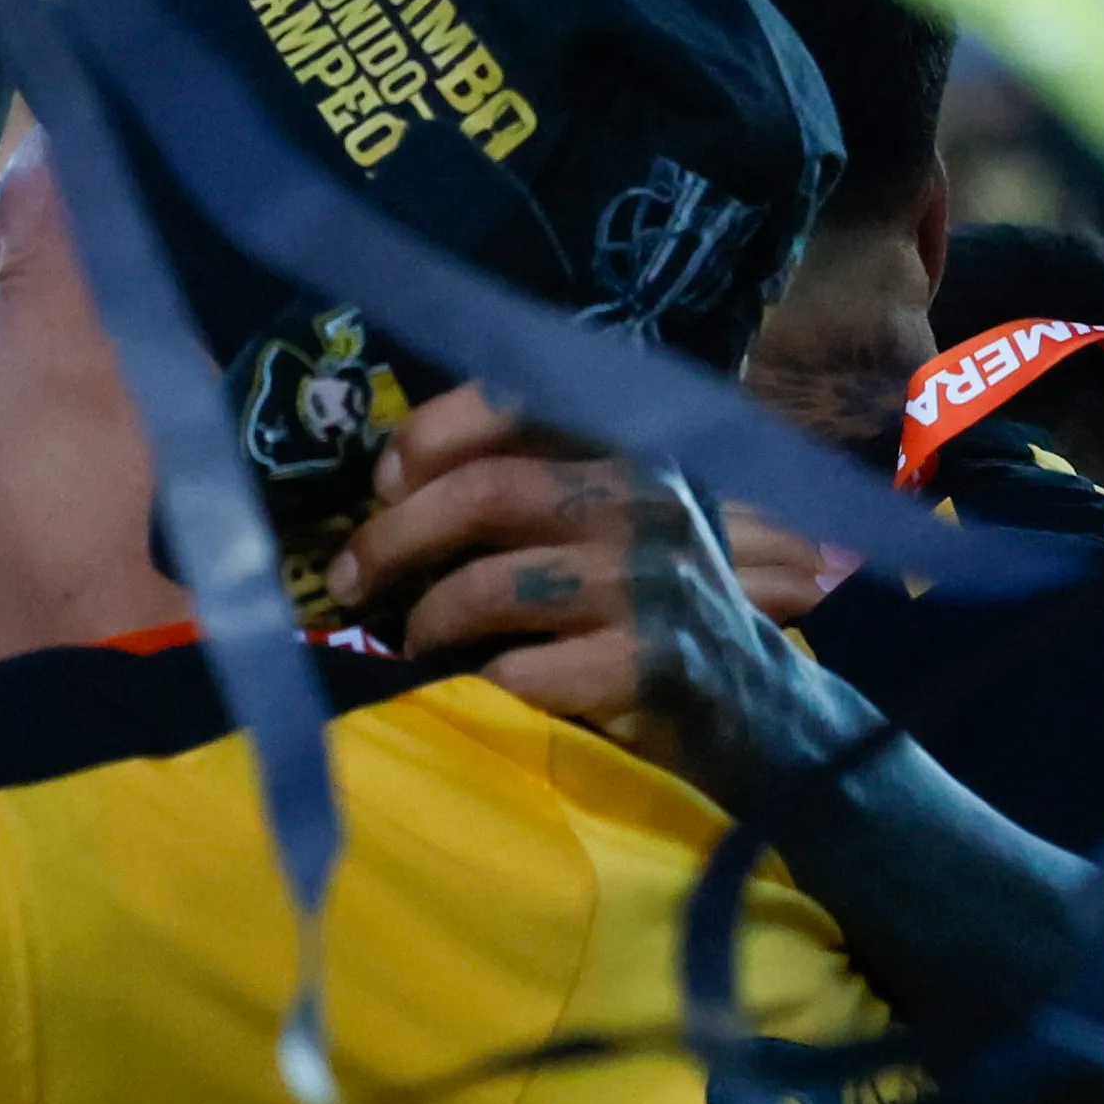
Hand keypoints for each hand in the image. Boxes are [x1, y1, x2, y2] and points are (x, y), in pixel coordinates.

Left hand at [317, 394, 834, 773]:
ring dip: (426, 620)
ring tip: (413, 640)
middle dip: (394, 539)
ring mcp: (650, 582)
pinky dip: (478, 681)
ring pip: (490, 587)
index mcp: (634, 443)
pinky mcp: (646, 664)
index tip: (385, 481)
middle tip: (349, 582)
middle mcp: (648, 497)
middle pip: (485, 495)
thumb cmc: (655, 597)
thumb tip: (396, 479)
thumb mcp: (620, 510)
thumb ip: (538, 476)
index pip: (517, 400)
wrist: (754, 702)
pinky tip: (478, 684)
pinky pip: (518, 671)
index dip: (433, 433)